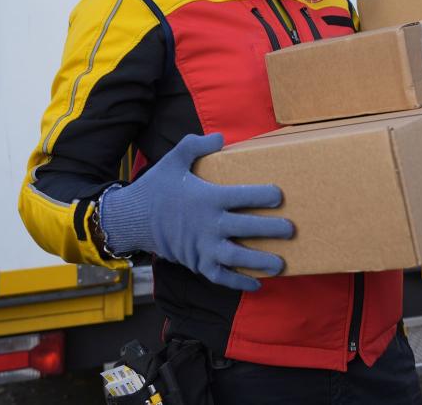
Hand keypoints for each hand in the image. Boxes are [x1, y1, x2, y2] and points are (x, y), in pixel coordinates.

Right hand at [100, 133, 293, 290]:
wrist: (130, 219)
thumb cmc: (156, 188)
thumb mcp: (174, 160)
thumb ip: (196, 145)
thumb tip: (220, 138)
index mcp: (207, 198)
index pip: (242, 196)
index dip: (263, 195)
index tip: (279, 196)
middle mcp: (208, 224)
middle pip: (246, 227)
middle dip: (272, 229)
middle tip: (291, 229)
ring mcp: (202, 246)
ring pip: (237, 257)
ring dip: (260, 261)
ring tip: (281, 263)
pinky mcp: (196, 262)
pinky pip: (220, 276)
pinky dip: (238, 282)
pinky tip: (257, 284)